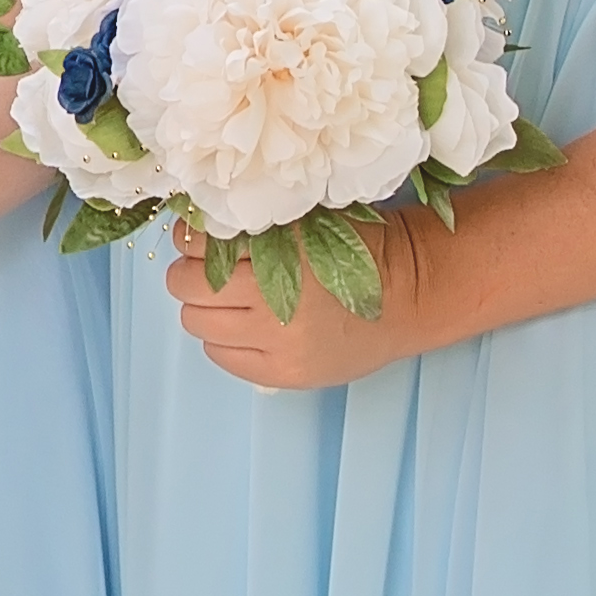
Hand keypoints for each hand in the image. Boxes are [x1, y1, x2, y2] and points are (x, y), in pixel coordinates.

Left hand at [162, 219, 432, 389]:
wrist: (408, 296)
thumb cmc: (358, 250)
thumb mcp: (308, 222)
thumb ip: (256, 226)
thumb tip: (195, 228)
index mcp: (282, 248)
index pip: (199, 244)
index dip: (191, 240)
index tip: (196, 238)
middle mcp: (277, 296)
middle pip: (187, 285)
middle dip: (188, 274)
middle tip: (204, 270)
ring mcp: (279, 341)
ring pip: (196, 322)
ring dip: (202, 308)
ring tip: (226, 301)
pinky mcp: (284, 373)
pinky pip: (220, 356)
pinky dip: (221, 340)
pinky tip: (242, 328)